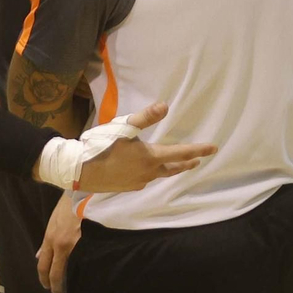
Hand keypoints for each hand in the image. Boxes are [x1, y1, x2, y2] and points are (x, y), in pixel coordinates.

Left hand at [36, 196, 80, 292]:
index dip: (44, 279)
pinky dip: (84, 268)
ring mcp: (77, 245)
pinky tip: (86, 273)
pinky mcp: (91, 243)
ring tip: (71, 286)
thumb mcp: (53, 222)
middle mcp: (62, 245)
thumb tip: (39, 256)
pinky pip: (85, 261)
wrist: (85, 192)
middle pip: (56, 273)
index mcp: (51, 238)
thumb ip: (47, 241)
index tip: (47, 286)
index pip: (44, 265)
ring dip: (70, 279)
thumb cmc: (68, 205)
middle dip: (55, 286)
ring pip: (71, 269)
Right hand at [73, 101, 215, 192]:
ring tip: (175, 164)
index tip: (213, 148)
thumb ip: (145, 117)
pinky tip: (146, 169)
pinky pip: (145, 179)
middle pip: (173, 168)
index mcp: (150, 156)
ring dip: (170, 169)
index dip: (198, 150)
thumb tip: (165, 106)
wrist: (79, 170)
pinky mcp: (127, 186)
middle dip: (187, 163)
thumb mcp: (123, 126)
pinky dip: (152, 173)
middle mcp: (148, 172)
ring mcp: (138, 181)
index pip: (181, 153)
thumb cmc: (101, 145)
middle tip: (198, 160)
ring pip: (160, 175)